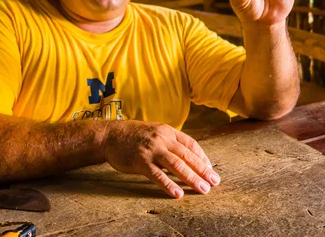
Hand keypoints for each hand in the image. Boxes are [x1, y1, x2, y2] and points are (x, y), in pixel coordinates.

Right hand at [102, 120, 219, 198]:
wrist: (110, 135)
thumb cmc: (134, 136)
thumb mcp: (156, 132)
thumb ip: (171, 141)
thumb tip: (187, 156)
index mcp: (168, 131)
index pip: (191, 144)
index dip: (202, 157)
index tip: (210, 169)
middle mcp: (162, 139)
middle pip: (187, 156)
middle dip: (203, 170)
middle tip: (214, 182)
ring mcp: (152, 150)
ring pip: (176, 165)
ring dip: (191, 178)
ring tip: (203, 189)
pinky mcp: (140, 161)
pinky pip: (157, 174)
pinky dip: (168, 184)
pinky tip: (177, 194)